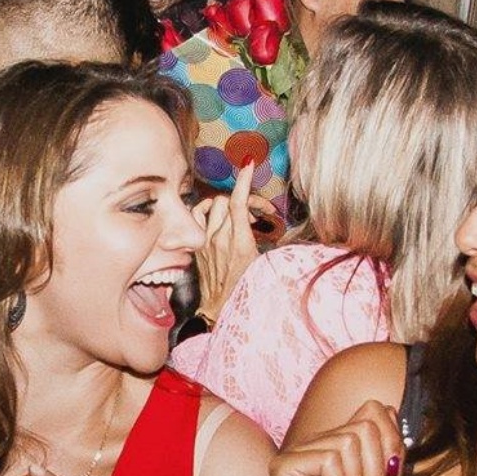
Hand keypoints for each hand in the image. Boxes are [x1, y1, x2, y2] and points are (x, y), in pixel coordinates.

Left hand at [192, 161, 276, 323]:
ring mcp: (206, 243)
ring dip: (227, 203)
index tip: (248, 165)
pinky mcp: (198, 246)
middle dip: (244, 198)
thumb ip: (270, 242)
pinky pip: (198, 217)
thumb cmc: (249, 291)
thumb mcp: (266, 266)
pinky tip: (218, 216)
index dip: (243, 181)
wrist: (222, 310)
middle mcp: (219, 240)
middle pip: (227, 200)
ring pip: (212, 206)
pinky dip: (207, 210)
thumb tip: (279, 228)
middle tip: (258, 212)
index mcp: (239, 243)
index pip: (237, 202)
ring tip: (240, 214)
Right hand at [266, 401, 404, 475]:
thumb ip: (390, 451)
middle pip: (365, 427)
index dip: (392, 440)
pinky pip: (329, 460)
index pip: (374, 411)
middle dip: (378, 471)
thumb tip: (391, 411)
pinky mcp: (285, 465)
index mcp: (341, 444)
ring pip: (348, 443)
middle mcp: (319, 442)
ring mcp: (300, 452)